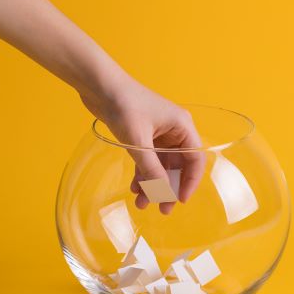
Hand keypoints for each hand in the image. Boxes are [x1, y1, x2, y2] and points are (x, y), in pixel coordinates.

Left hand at [80, 76, 205, 214]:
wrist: (98, 84)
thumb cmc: (123, 104)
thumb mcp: (138, 140)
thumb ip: (151, 168)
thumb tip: (162, 192)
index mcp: (182, 126)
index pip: (195, 160)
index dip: (190, 182)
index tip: (179, 200)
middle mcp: (174, 130)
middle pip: (178, 166)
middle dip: (169, 188)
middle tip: (162, 209)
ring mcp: (158, 134)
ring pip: (161, 166)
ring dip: (153, 184)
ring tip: (141, 202)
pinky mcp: (143, 136)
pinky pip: (148, 161)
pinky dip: (142, 174)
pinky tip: (134, 188)